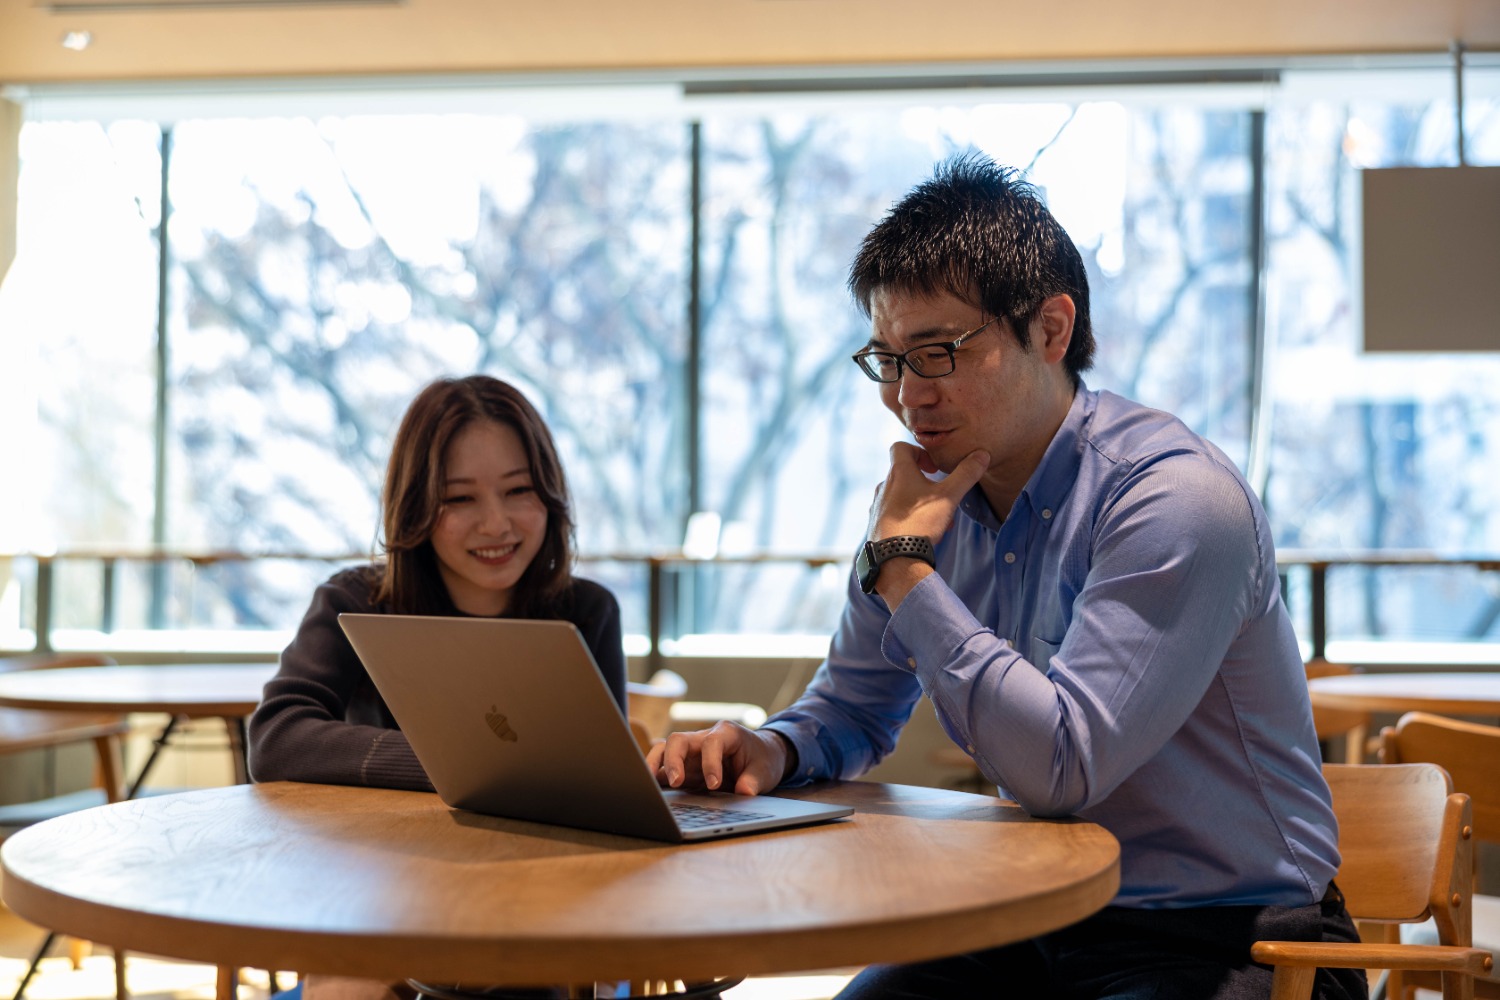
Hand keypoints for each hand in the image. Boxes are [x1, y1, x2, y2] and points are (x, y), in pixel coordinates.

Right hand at [646, 722, 789, 795]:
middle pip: (678, 740)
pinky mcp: (685, 767)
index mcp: (726, 733)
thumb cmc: (763, 759)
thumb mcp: (766, 770)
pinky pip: (664, 767)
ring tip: (649, 786)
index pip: (711, 743)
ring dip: (655, 766)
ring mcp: (691, 752)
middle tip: (675, 782)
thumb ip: (754, 780)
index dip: (710, 763)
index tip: (714, 785)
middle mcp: (703, 738)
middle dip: (673, 760)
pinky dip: (655, 777)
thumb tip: (744, 793)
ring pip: (664, 750)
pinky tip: (651, 792)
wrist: (761, 756)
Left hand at [870, 443, 989, 542]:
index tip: (933, 467)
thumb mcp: (949, 496)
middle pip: (904, 474)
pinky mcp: (876, 524)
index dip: (918, 451)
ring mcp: (878, 506)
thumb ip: (966, 474)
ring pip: (901, 496)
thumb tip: (981, 455)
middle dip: (925, 482)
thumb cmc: (920, 522)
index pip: (900, 447)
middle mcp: (884, 486)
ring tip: (939, 518)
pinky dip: (910, 517)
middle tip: (942, 495)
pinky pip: (895, 515)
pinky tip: (924, 533)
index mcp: (898, 473)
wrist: (894, 558)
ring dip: (920, 502)